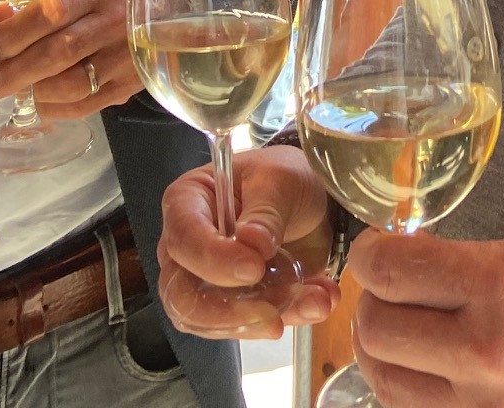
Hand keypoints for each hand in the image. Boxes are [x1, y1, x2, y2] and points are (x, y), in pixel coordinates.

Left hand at [0, 0, 137, 120]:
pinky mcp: (131, 84)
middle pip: (59, 52)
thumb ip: (40, 2)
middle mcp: (117, 22)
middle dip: (16, 71)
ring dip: (34, 92)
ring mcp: (127, 57)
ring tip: (13, 90)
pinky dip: (56, 108)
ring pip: (73, 84)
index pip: (53, 11)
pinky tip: (40, 103)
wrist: (172, 11)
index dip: (17, 32)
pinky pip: (88, 104)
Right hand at [157, 145, 338, 339]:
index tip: (253, 268)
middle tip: (272, 314)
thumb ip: (265, 212)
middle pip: (182, 295)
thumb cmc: (285, 177)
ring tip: (315, 300)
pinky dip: (289, 318)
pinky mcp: (238, 304)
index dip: (212, 260)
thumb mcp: (281, 179)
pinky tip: (320, 300)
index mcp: (187, 203)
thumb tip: (252, 244)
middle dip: (227, 312)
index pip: (183, 240)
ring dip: (265, 319)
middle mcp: (190, 248)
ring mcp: (210, 282)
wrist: (317, 201)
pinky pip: (252, 326)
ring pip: (215, 322)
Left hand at [347, 232, 503, 407]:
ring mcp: (483, 405)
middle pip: (376, 329)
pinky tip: (417, 369)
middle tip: (385, 290)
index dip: (370, 256)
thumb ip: (460, 261)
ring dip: (379, 349)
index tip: (376, 252)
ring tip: (395, 330)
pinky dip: (403, 389)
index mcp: (498, 286)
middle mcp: (484, 350)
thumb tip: (399, 262)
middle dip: (371, 301)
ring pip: (385, 380)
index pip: (391, 271)